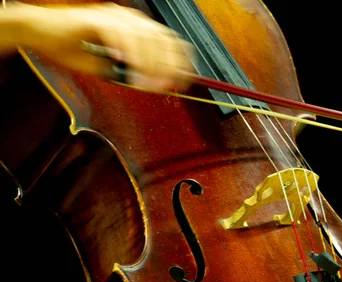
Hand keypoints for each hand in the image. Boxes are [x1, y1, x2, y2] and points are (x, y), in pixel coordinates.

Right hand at [13, 2, 195, 90]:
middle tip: (166, 86)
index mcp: (135, 27)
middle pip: (160, 38)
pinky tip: (125, 64)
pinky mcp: (96, 18)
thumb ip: (129, 73)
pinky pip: (117, 34)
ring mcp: (113, 16)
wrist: (39, 32)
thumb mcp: (107, 66)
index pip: (168, 40)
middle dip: (167, 65)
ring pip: (141, 37)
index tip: (184, 81)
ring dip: (147, 63)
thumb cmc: (70, 48)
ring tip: (147, 83)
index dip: (180, 61)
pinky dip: (125, 50)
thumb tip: (153, 85)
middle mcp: (128, 18)